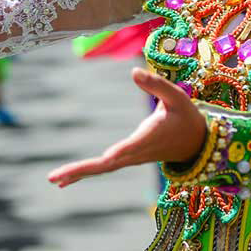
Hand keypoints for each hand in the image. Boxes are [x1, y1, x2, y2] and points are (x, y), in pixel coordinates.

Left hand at [46, 68, 207, 187]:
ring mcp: (132, 158)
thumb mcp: (176, 96)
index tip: (108, 158)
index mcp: (151, 136)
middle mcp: (138, 152)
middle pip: (108, 164)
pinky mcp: (128, 158)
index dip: (122, 151)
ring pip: (104, 168)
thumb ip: (156, 84)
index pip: (134, 145)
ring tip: (54, 179)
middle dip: (83, 170)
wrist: (195, 143)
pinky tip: (66, 180)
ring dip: (80, 173)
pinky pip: (105, 167)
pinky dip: (86, 171)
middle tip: (55, 178)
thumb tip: (134, 71)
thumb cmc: (185, 116)